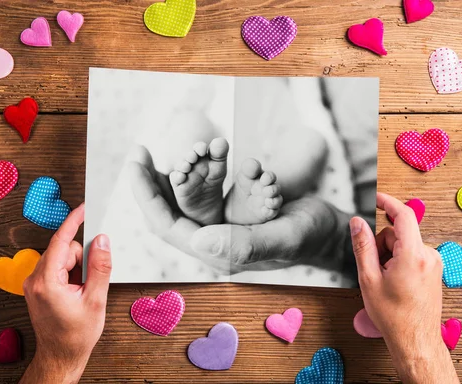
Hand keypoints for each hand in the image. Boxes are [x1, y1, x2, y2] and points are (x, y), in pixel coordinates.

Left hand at [20, 204, 111, 383]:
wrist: (61, 356)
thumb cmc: (76, 335)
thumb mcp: (96, 299)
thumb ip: (100, 266)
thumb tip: (102, 241)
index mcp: (46, 281)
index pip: (61, 242)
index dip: (74, 223)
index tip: (83, 209)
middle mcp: (35, 279)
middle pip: (65, 250)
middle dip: (82, 261)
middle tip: (89, 284)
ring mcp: (34, 283)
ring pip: (63, 259)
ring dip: (78, 270)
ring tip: (81, 292)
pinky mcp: (37, 287)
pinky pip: (58, 268)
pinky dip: (72, 275)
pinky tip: (76, 292)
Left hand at [128, 145, 352, 274]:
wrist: (327, 233)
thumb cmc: (309, 236)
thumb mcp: (283, 236)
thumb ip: (244, 242)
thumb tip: (198, 240)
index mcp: (217, 251)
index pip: (167, 224)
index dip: (146, 195)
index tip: (135, 162)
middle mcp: (212, 240)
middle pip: (167, 212)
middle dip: (148, 184)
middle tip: (138, 152)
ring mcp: (219, 227)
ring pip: (180, 203)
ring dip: (167, 178)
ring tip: (154, 154)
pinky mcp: (229, 214)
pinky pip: (200, 194)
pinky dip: (190, 174)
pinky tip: (187, 158)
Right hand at [349, 193, 458, 383]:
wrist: (416, 340)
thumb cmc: (394, 316)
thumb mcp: (369, 279)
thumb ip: (362, 246)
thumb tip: (357, 222)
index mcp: (413, 255)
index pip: (403, 215)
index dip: (387, 202)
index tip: (374, 197)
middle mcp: (429, 255)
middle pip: (399, 232)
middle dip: (382, 243)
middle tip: (373, 268)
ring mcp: (434, 263)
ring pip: (404, 244)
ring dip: (390, 255)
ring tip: (385, 279)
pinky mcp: (434, 269)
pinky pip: (412, 253)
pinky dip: (399, 261)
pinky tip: (395, 281)